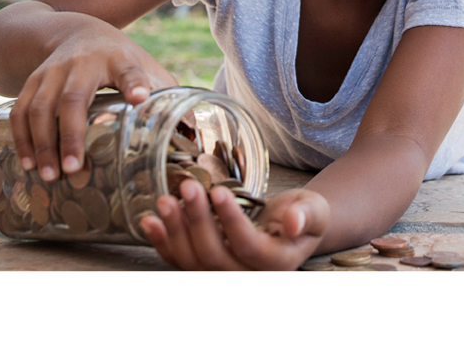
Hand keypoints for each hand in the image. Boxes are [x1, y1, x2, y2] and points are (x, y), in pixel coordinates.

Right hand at [9, 29, 177, 182]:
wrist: (76, 30)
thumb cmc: (119, 58)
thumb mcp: (145, 66)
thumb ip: (166, 92)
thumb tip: (193, 130)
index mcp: (119, 59)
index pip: (130, 70)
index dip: (135, 82)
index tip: (139, 96)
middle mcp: (83, 62)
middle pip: (74, 97)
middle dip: (70, 134)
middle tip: (73, 169)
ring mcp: (55, 70)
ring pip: (40, 106)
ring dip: (42, 143)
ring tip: (50, 175)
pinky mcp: (33, 78)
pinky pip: (21, 108)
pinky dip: (22, 136)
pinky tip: (28, 162)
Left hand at [141, 181, 329, 271]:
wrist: (290, 227)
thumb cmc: (303, 215)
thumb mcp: (314, 209)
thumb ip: (306, 215)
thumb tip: (292, 223)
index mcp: (277, 264)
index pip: (249, 247)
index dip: (231, 221)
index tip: (219, 190)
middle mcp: (248, 277)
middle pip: (215, 257)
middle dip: (198, 221)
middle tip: (189, 186)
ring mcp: (224, 275)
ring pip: (193, 262)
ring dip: (176, 231)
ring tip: (166, 200)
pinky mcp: (206, 267)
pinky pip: (180, 262)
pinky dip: (163, 242)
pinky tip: (149, 221)